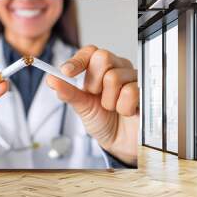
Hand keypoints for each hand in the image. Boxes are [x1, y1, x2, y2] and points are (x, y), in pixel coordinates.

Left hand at [46, 46, 138, 165]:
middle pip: (102, 57)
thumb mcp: (82, 107)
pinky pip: (130, 92)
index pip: (89, 52)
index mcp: (100, 70)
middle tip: (97, 97)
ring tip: (112, 108)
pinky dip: (123, 108)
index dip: (77, 60)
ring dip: (108, 101)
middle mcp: (117, 69)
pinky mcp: (146, 90)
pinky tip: (126, 112)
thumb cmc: (102, 122)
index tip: (66, 72)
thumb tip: (50, 79)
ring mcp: (133, 78)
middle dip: (93, 82)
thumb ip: (68, 93)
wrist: (119, 143)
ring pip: (114, 77)